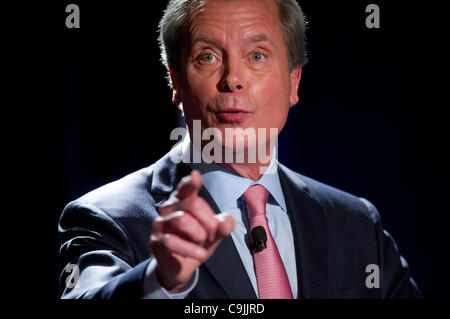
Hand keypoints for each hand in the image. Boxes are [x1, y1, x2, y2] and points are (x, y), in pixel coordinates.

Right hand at [150, 170, 234, 292]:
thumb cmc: (195, 243)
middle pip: (193, 204)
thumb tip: (227, 221)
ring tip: (202, 244)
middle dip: (209, 221)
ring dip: (199, 234)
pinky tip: (200, 254)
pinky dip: (191, 249)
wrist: (180, 268)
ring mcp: (161, 224)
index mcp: (183, 201)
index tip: (196, 176)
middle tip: (211, 235)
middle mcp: (169, 209)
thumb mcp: (214, 234)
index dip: (190, 183)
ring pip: (182, 220)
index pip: (185, 188)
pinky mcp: (156, 242)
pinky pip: (172, 241)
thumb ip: (222, 225)